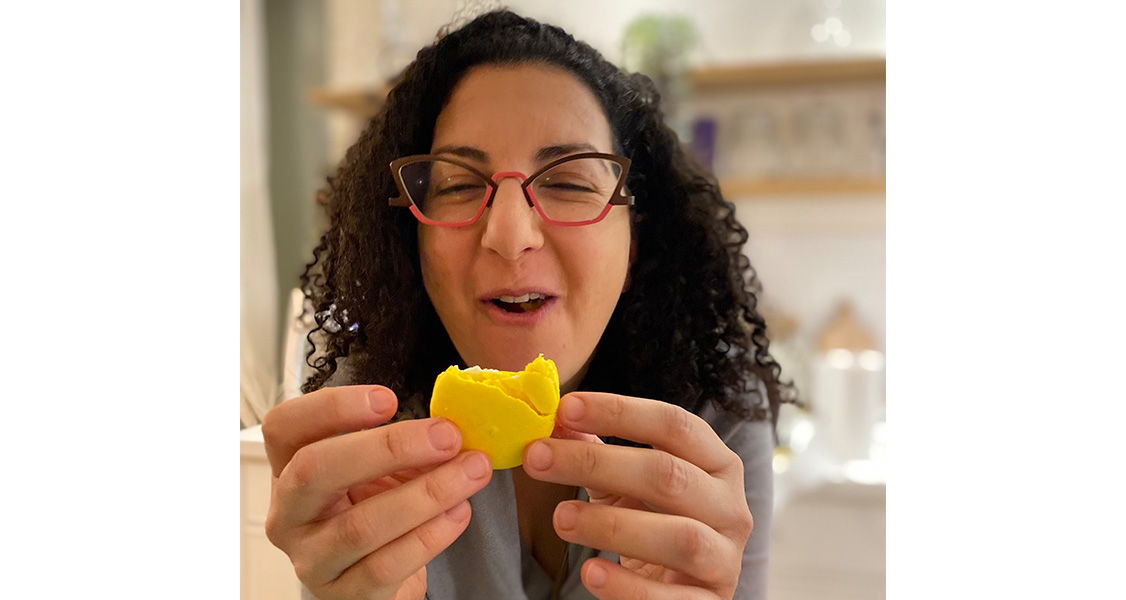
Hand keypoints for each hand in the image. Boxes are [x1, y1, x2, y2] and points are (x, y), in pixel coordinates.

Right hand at [261, 385, 492, 599]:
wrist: (380, 580)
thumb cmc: (376, 510)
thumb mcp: (381, 470)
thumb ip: (402, 446)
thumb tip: (448, 428)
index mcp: (289, 468)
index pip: (284, 427)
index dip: (330, 407)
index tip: (388, 400)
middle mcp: (288, 514)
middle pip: (314, 471)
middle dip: (388, 448)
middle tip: (447, 436)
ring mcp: (311, 560)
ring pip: (360, 525)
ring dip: (427, 493)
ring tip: (471, 472)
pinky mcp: (343, 596)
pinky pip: (386, 566)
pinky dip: (430, 536)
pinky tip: (459, 513)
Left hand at [524, 393, 753, 599]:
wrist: (682, 591)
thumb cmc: (656, 525)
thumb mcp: (626, 484)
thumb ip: (595, 449)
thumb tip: (553, 418)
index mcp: (717, 464)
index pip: (674, 424)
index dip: (620, 411)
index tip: (565, 407)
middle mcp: (730, 507)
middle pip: (668, 475)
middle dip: (597, 463)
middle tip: (538, 458)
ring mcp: (725, 559)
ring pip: (679, 537)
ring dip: (612, 525)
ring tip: (561, 518)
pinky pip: (670, 599)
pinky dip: (628, 587)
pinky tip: (590, 572)